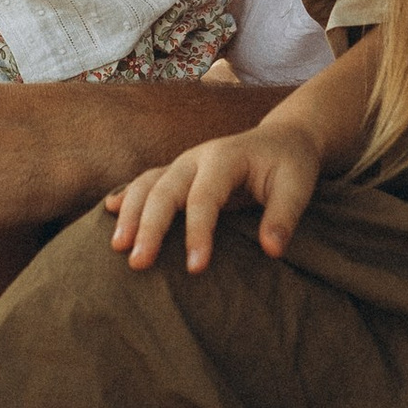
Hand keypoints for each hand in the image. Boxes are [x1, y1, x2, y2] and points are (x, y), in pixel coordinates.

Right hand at [107, 121, 322, 274]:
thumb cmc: (291, 165)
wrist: (283, 138)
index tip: (195, 268)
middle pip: (164, 190)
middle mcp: (197, 158)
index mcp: (225, 158)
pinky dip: (127, 196)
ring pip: (148, 184)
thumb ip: (284, 216)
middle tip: (137, 263)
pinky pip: (146, 182)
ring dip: (130, 214)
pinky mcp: (178, 173)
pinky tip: (109, 211)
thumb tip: (271, 250)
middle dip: (149, 226)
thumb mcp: (298, 186)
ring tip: (117, 247)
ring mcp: (183, 164)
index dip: (198, 232)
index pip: (205, 197)